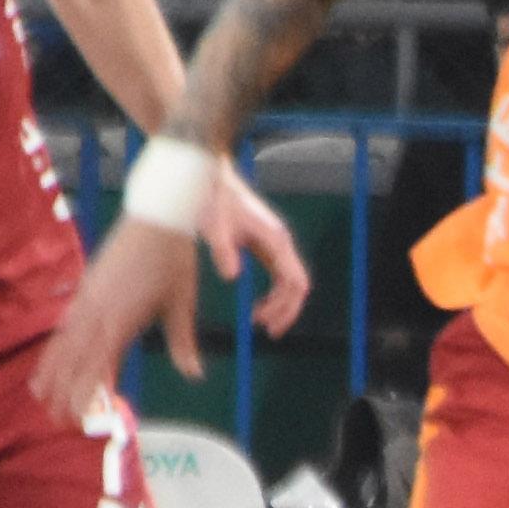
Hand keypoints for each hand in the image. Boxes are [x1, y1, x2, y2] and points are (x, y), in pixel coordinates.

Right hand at [31, 217, 198, 425]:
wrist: (157, 215)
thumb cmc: (174, 259)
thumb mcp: (181, 303)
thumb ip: (183, 342)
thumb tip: (195, 374)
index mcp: (120, 320)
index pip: (94, 367)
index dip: (81, 395)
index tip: (74, 419)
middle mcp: (97, 312)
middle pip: (71, 360)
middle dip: (61, 392)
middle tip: (55, 421)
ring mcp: (87, 298)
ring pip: (62, 342)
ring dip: (51, 371)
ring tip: (39, 395)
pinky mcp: (86, 286)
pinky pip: (65, 323)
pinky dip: (55, 344)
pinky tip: (52, 356)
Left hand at [204, 164, 311, 337]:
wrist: (211, 177)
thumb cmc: (213, 199)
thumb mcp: (213, 225)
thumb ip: (223, 250)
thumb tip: (232, 276)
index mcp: (275, 239)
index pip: (294, 281)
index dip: (286, 307)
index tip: (267, 324)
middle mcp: (280, 241)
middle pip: (297, 285)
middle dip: (286, 310)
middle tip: (267, 330)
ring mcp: (274, 242)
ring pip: (290, 281)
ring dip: (280, 304)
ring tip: (260, 321)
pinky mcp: (264, 243)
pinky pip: (279, 274)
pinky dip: (274, 293)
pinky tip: (258, 304)